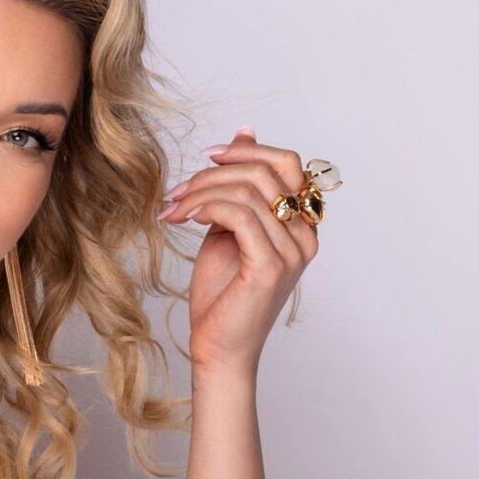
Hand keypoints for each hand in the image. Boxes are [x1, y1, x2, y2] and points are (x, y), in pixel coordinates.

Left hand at [158, 125, 320, 376]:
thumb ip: (239, 187)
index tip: (208, 156)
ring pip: (249, 192)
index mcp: (301, 225)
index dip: (248, 151)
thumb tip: (245, 131)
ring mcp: (292, 252)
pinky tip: (185, 218)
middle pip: (268, 171)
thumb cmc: (221, 294)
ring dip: (201, 192)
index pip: (288, 163)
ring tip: (172, 207)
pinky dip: (208, 208)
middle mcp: (305, 236)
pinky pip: (241, 216)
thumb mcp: (227, 228)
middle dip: (217, 171)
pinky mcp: (270, 267)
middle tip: (180, 188)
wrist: (217, 348)